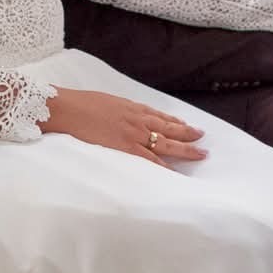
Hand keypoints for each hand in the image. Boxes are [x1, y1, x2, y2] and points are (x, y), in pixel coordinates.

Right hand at [40, 87, 205, 168]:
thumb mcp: (107, 102)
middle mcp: (138, 119)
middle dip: (187, 133)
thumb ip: (119, 110)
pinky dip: (163, 164)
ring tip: (199, 153)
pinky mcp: (125, 146)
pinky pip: (149, 158)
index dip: (175, 121)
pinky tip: (174, 170)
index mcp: (132, 107)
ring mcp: (133, 133)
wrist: (69, 109)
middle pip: (169, 128)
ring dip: (184, 148)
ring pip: (166, 142)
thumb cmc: (82, 103)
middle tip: (202, 137)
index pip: (160, 116)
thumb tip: (124, 114)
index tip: (186, 125)